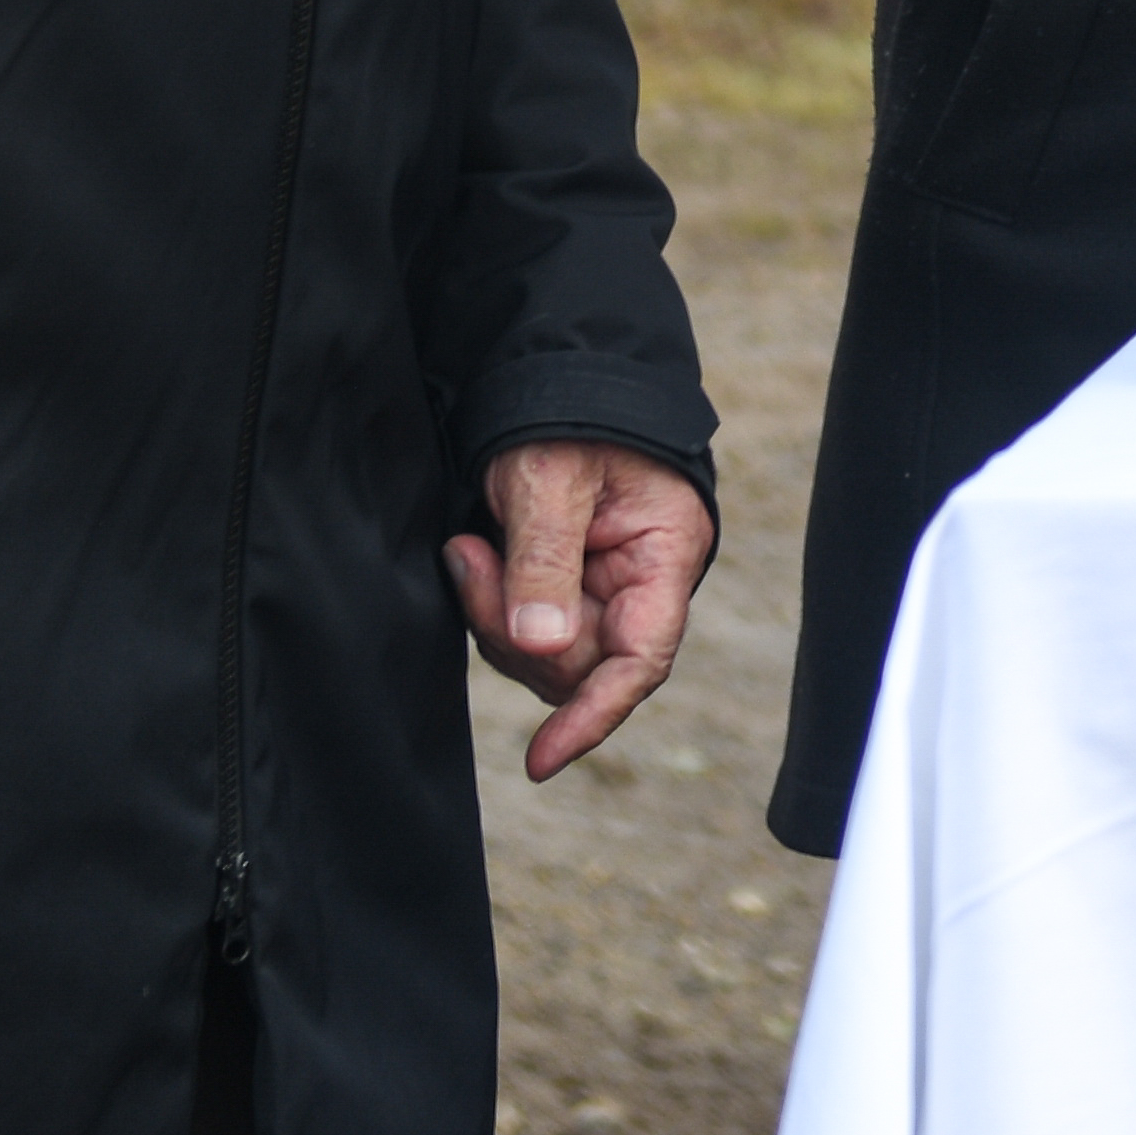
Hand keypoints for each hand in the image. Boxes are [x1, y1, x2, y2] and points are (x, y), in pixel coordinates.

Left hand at [446, 435, 716, 779]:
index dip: (595, 715)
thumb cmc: (573, 416)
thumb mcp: (551, 479)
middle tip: (471, 561)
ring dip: (496, 615)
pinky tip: (475, 554)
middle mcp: (640, 585)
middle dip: (515, 631)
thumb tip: (541, 646)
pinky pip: (526, 630)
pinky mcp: (565, 588)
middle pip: (580, 663)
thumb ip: (546, 561)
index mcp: (664, 556)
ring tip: (471, 547)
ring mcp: (602, 590)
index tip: (543, 759)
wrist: (558, 376)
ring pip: (546, 654)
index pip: (640, 660)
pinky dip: (492, 604)